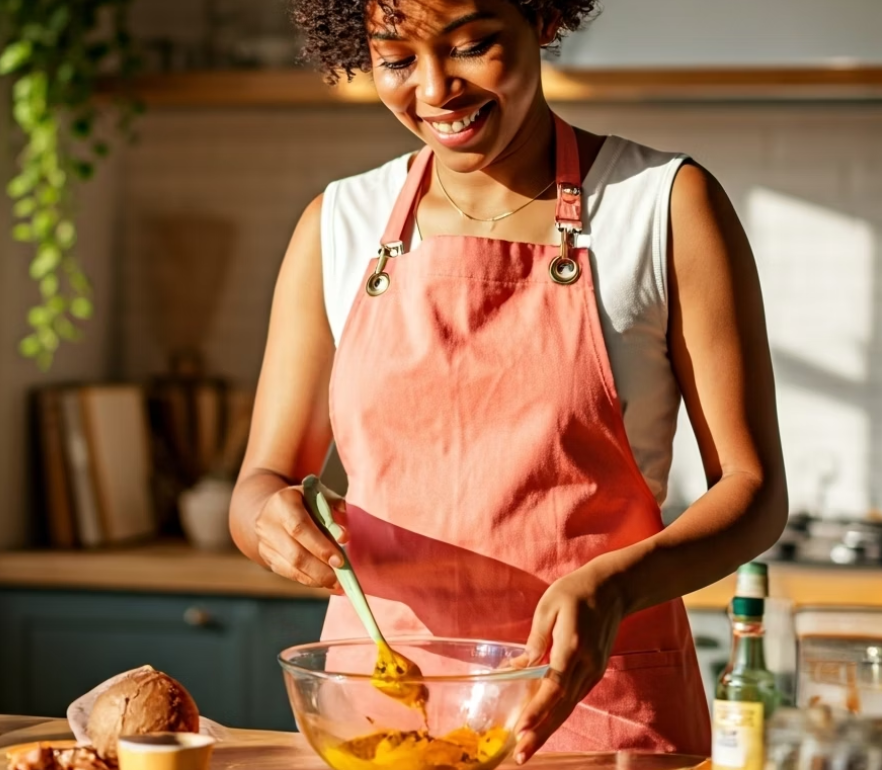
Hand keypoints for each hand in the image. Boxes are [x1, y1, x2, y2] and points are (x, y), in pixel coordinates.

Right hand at [255, 481, 347, 590]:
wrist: (273, 509)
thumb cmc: (304, 502)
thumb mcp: (318, 495)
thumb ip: (333, 508)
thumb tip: (342, 535)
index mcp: (283, 502)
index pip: (300, 528)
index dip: (320, 546)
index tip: (339, 560)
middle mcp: (269, 523)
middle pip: (295, 554)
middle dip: (320, 569)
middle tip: (340, 578)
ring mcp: (265, 543)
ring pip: (291, 568)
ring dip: (316, 578)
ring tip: (335, 583)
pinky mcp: (267, 558)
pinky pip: (288, 573)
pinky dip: (308, 579)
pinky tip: (323, 582)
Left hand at [512, 563, 624, 763]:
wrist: (614, 589)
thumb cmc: (576, 592)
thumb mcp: (549, 607)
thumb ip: (535, 640)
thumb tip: (517, 668)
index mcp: (573, 646)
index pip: (554, 687)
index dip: (537, 710)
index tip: (521, 728)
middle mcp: (587, 665)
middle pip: (562, 706)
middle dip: (540, 733)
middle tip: (520, 756)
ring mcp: (594, 670)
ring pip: (568, 707)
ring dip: (548, 729)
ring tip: (527, 749)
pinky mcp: (595, 672)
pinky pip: (573, 698)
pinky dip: (557, 714)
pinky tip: (542, 726)